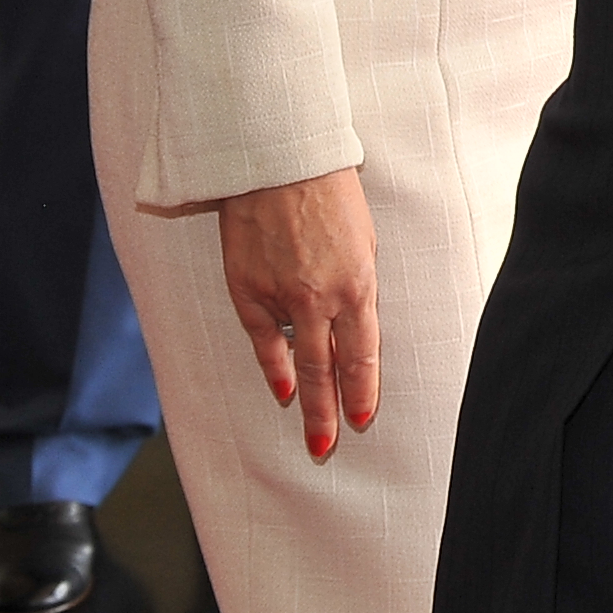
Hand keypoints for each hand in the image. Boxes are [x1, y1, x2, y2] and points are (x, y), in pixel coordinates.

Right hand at [212, 166, 378, 460]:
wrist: (279, 166)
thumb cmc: (331, 197)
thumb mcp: (364, 242)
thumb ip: (359, 286)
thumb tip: (353, 322)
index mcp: (358, 285)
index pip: (363, 353)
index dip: (363, 390)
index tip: (363, 418)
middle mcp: (322, 300)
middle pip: (330, 369)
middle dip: (333, 412)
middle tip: (330, 446)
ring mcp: (283, 300)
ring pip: (297, 363)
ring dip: (307, 401)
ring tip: (312, 437)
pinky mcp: (249, 293)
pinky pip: (263, 342)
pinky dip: (273, 368)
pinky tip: (282, 390)